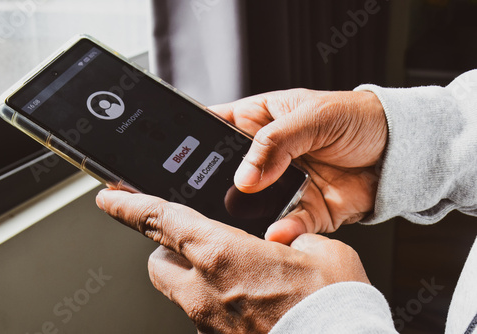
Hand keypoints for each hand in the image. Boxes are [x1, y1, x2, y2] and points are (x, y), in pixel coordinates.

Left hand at [96, 189, 369, 333]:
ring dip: (195, 278)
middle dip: (167, 249)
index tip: (109, 198)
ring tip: (233, 275)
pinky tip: (251, 303)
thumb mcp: (321, 251)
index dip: (128, 205)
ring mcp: (209, 323)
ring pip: (181, 292)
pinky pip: (207, 317)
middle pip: (158, 262)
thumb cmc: (333, 306)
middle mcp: (204, 291)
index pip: (159, 220)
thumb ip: (296, 237)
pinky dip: (219, 304)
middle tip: (193, 242)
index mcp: (221, 253)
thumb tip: (290, 238)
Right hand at [209, 89, 386, 243]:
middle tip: (209, 198)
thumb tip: (245, 175)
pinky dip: (283, 231)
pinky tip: (280, 231)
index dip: (192, 143)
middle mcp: (263, 159)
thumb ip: (275, 142)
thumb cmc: (355, 118)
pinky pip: (287, 225)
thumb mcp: (313, 117)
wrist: (397, 151)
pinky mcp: (303, 211)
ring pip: (251, 206)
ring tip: (241, 221)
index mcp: (257, 122)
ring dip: (246, 215)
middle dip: (214, 188)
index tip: (177, 160)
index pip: (213, 129)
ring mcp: (281, 187)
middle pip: (225, 175)